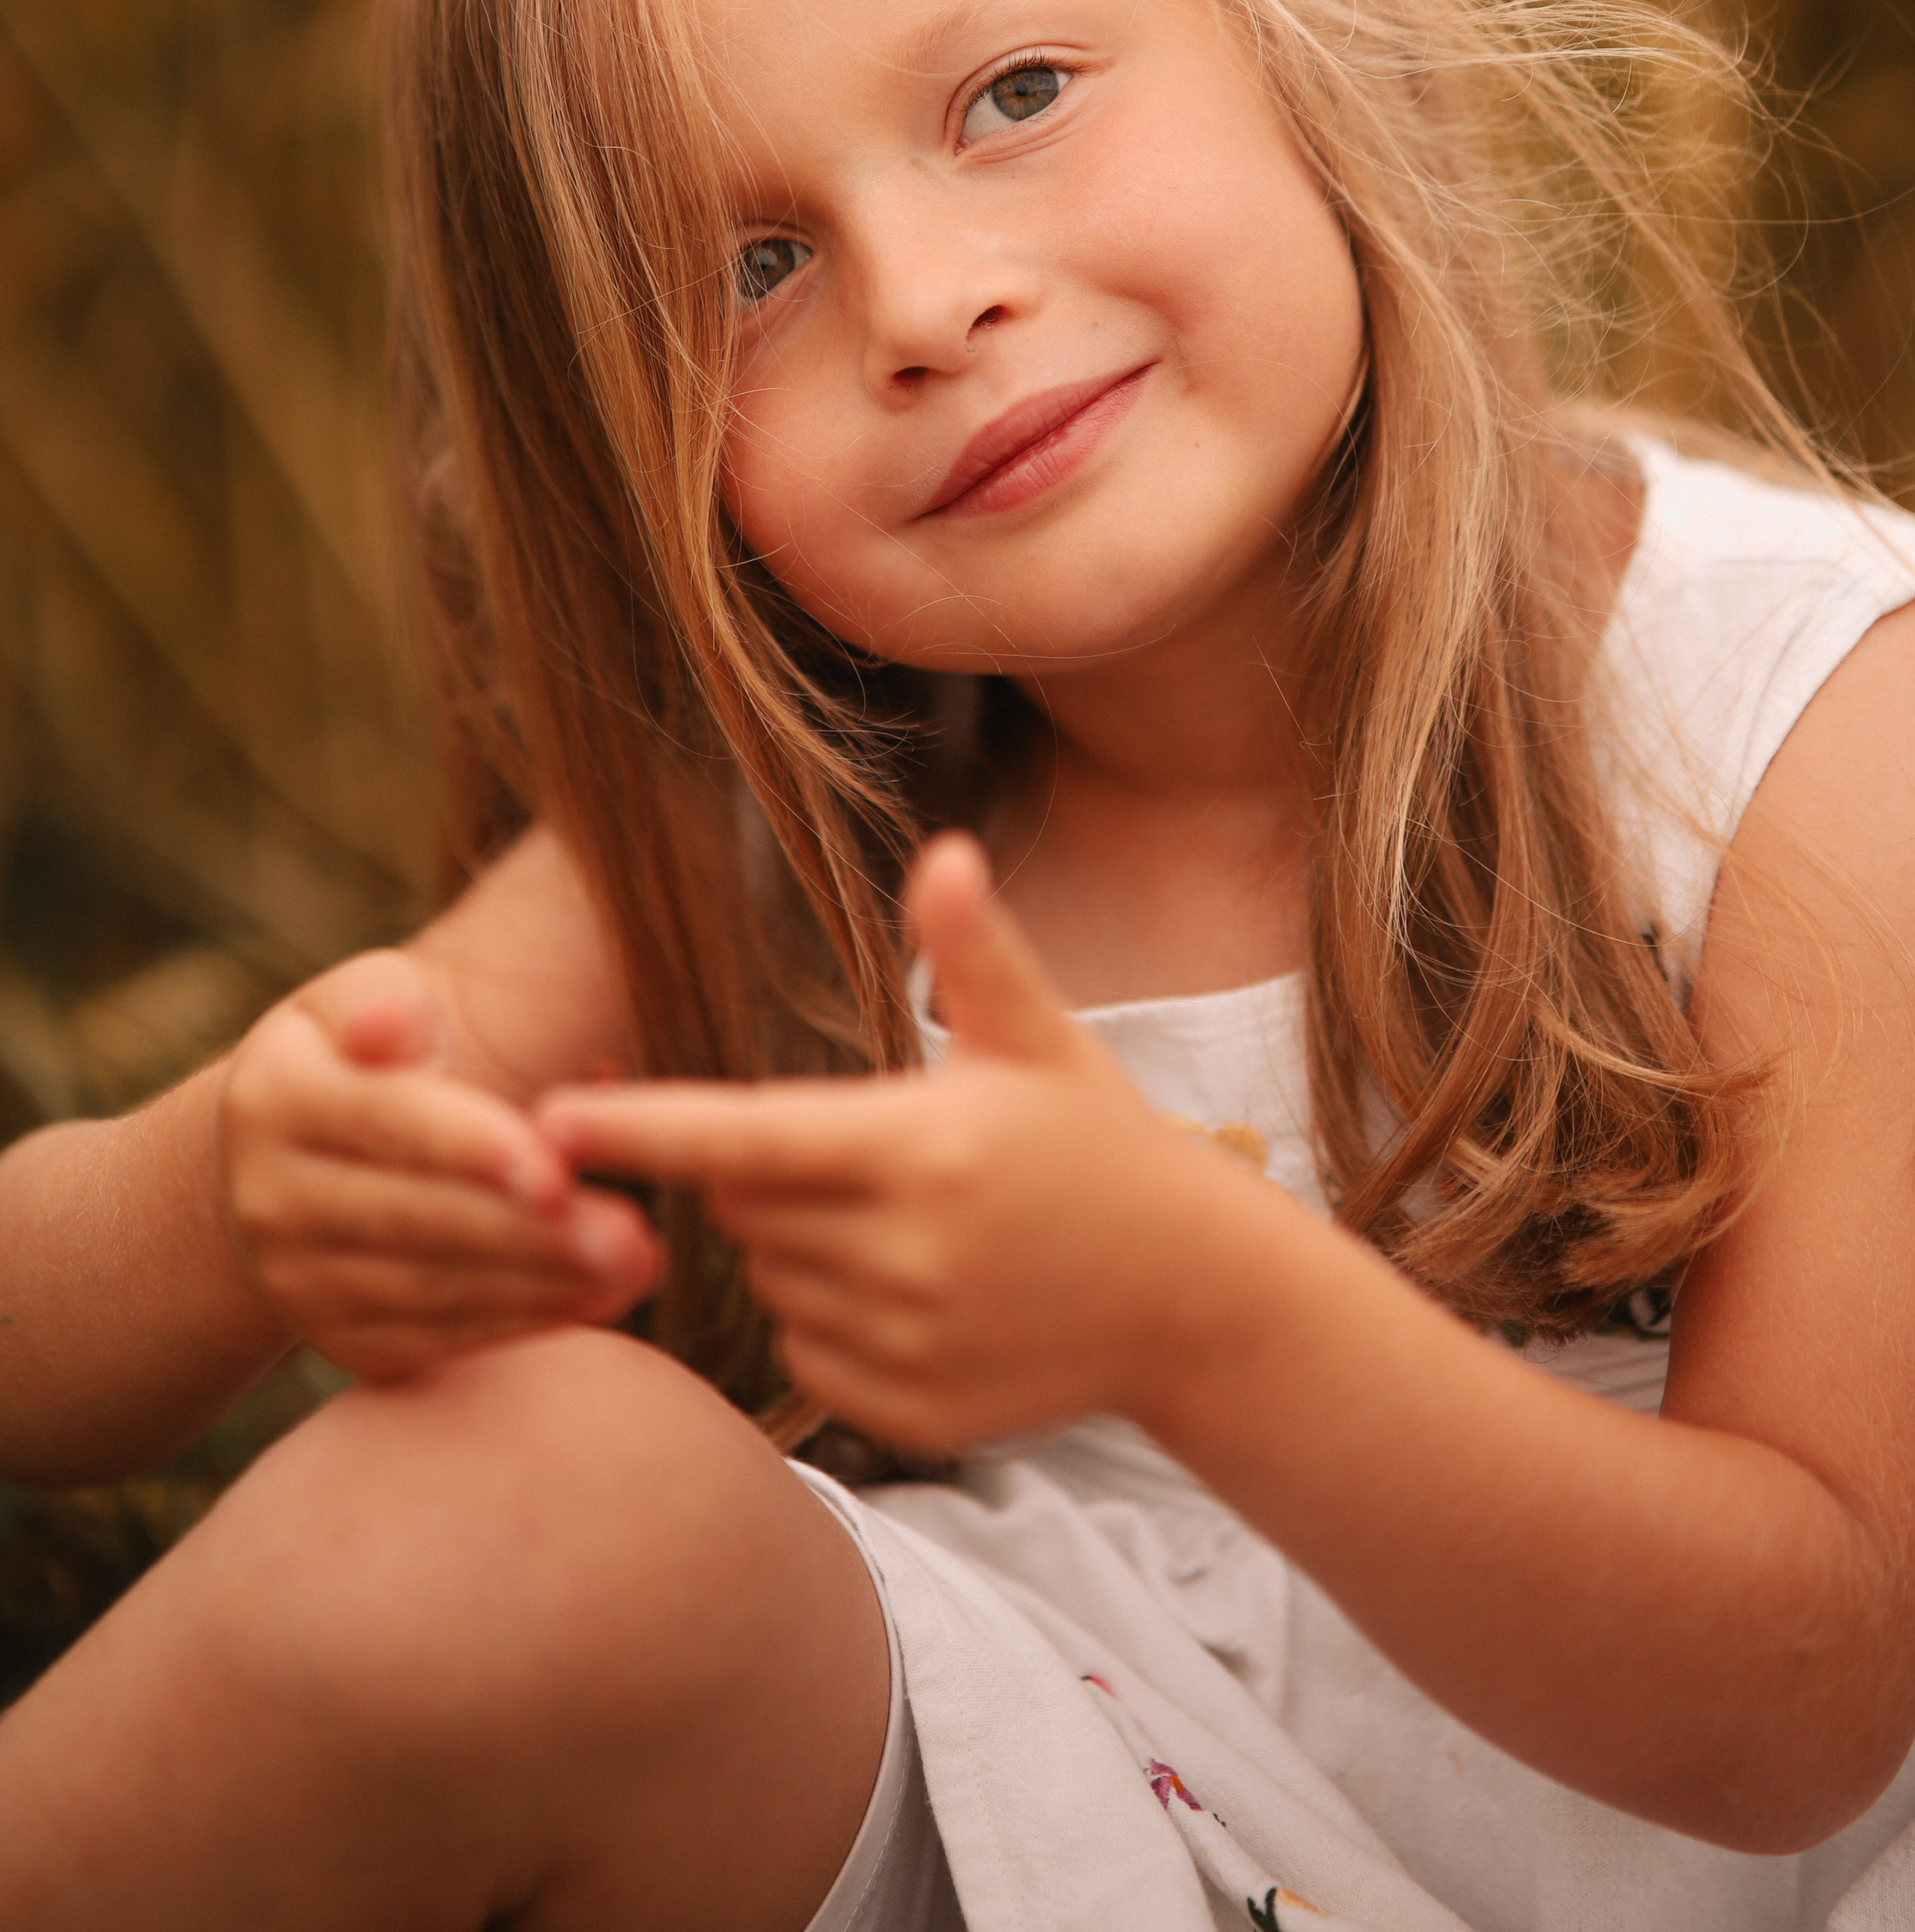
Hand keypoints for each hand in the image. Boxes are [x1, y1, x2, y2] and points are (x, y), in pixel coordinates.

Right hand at [215, 951, 658, 1380]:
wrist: (277, 1160)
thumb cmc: (358, 1052)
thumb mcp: (361, 997)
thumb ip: (383, 1001)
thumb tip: (393, 1025)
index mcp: (276, 1097)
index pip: (387, 1123)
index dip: (474, 1148)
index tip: (557, 1170)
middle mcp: (269, 1199)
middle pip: (414, 1219)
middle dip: (528, 1232)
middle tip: (632, 1235)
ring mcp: (298, 1281)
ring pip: (430, 1289)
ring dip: (539, 1283)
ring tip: (635, 1266)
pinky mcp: (341, 1339)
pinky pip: (437, 1338)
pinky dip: (521, 1322)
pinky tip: (598, 1297)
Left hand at [540, 836, 1229, 1449]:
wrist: (1189, 1297)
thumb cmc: (1100, 1145)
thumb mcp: (1043, 1039)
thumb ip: (974, 951)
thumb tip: (945, 851)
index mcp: (919, 1149)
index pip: (743, 1140)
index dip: (642, 1129)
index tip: (552, 1118)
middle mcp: (903, 1254)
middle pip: (746, 1209)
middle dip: (770, 1174)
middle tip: (863, 1151)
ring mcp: (905, 1342)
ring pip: (773, 1280)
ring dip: (801, 1245)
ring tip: (906, 1221)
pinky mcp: (909, 1411)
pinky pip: (809, 1354)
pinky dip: (832, 1317)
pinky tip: (915, 1289)